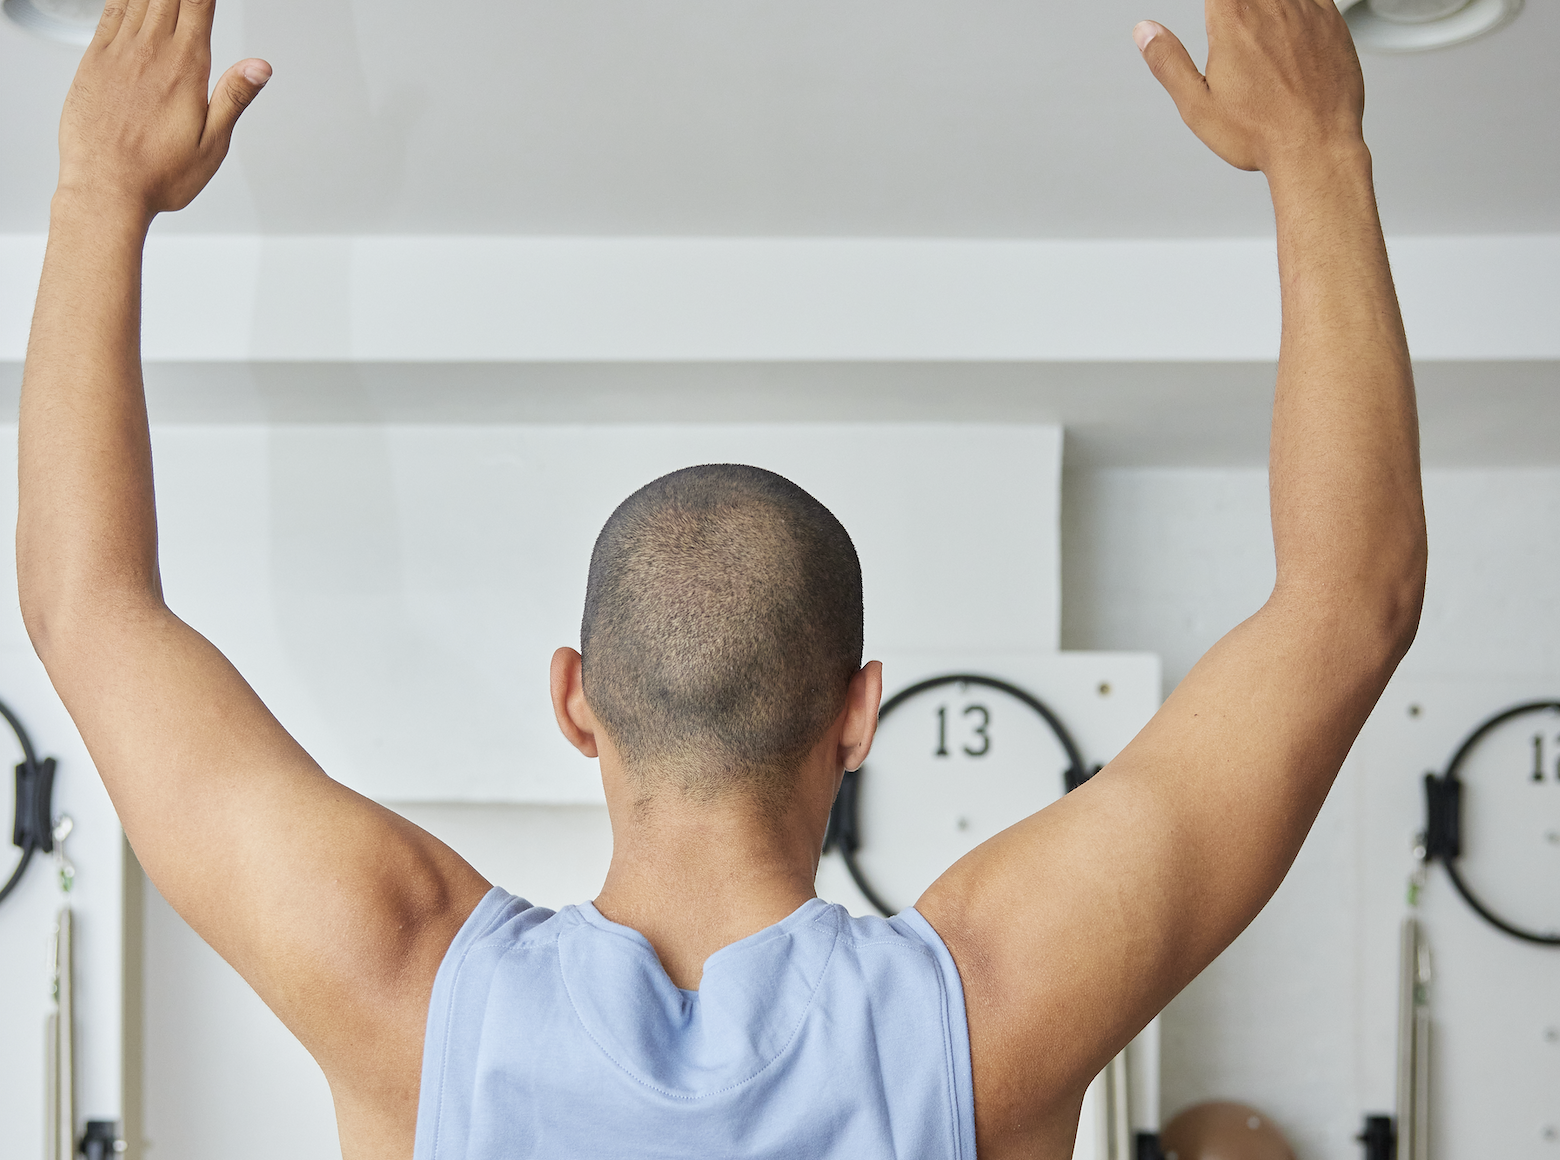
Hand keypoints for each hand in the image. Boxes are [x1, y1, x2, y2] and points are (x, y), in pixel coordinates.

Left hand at [57, 0, 269, 221]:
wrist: (104, 188)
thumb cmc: (157, 174)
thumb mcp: (212, 143)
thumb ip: (234, 97)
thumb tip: (259, 67)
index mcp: (184, 69)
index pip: (198, 4)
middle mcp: (150, 52)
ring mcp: (118, 53)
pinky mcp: (94, 60)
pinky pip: (110, 12)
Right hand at [1133, 0, 1364, 176]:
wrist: (1315, 147)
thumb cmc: (1261, 133)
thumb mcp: (1198, 105)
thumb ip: (1168, 62)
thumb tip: (1145, 32)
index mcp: (1233, 20)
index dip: (1214, 4)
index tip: (1211, 13)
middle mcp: (1271, 6)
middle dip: (1231, 6)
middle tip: (1231, 34)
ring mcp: (1306, 10)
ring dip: (1261, 8)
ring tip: (1253, 35)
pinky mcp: (1332, 21)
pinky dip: (1295, 5)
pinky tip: (1285, 20)